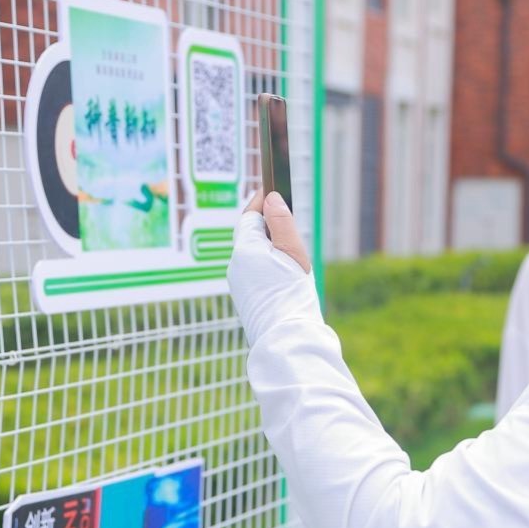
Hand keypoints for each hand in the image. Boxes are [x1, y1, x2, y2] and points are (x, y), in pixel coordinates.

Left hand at [226, 191, 319, 343]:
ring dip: (265, 246)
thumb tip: (270, 198)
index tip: (271, 190)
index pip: (250, 215)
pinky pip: (251, 271)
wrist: (287, 337)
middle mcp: (235, 263)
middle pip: (249, 233)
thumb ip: (282, 222)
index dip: (260, 202)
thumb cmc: (292, 294)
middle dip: (265, 224)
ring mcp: (237, 282)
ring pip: (250, 253)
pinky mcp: (243, 296)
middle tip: (283, 216)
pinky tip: (281, 273)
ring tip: (288, 249)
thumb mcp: (293, 252)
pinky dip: (264, 264)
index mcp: (246, 248)